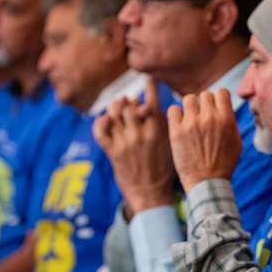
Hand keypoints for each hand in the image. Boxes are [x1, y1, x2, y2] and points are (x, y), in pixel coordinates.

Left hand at [93, 78, 174, 214]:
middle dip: (129, 100)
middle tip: (130, 101)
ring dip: (116, 107)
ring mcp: (124, 142)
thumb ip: (164, 126)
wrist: (151, 193)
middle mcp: (140, 133)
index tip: (149, 79)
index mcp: (158, 131)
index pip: (152, 101)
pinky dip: (101, 121)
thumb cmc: (165, 170)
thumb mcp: (171, 145)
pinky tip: (106, 120)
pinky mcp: (112, 151)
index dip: (150, 87)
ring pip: (114, 114)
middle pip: (129, 105)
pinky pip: (100, 130)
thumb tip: (154, 108)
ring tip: (119, 107)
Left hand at [168, 89, 241, 193]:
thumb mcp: (237, 143)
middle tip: (202, 116)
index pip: (221, 92)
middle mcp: (209, 118)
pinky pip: (173, 110)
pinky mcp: (176, 131)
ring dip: (190, 107)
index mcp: (226, 119)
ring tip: (190, 119)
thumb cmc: (224, 164)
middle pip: (205, 95)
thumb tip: (225, 110)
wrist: (207, 182)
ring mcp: (191, 124)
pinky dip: (176, 115)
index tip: (215, 106)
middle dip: (204, 104)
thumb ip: (231, 123)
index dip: (218, 98)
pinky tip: (180, 124)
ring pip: (188, 99)